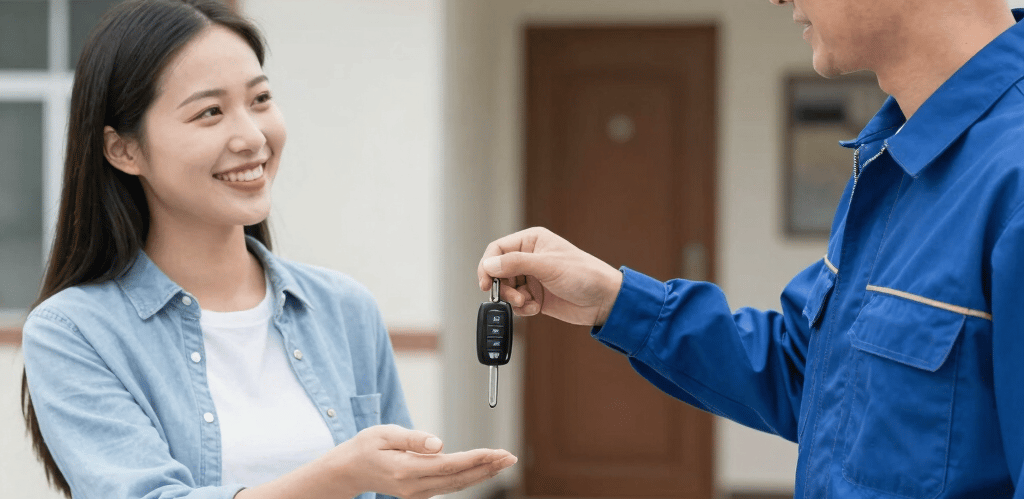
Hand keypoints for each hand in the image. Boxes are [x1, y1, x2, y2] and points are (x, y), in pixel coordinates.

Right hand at [327, 424, 516, 498]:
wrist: (348, 471)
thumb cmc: (364, 448)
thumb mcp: (383, 434)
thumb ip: (412, 438)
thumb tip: (439, 443)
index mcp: (405, 470)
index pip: (448, 466)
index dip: (475, 459)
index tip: (496, 452)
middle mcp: (414, 487)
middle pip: (458, 479)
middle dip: (487, 467)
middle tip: (510, 456)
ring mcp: (417, 494)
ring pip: (457, 486)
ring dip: (482, 474)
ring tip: (503, 462)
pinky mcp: (419, 493)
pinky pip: (450, 486)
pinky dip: (469, 477)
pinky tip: (483, 469)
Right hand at [477, 227, 622, 325]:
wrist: (604, 301)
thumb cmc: (584, 274)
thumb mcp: (548, 266)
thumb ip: (516, 264)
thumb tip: (489, 264)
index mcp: (531, 241)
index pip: (498, 249)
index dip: (488, 265)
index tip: (485, 283)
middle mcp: (529, 258)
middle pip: (498, 272)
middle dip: (502, 287)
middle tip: (512, 297)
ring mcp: (532, 278)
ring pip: (506, 289)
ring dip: (513, 299)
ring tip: (527, 303)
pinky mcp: (536, 296)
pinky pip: (517, 303)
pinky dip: (523, 308)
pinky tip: (536, 308)